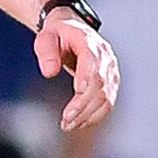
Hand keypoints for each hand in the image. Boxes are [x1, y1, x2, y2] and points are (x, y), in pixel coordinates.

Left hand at [36, 14, 118, 131]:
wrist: (74, 32)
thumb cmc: (59, 35)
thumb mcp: (46, 37)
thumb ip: (46, 52)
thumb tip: (49, 72)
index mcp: (89, 42)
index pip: (92, 60)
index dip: (87, 76)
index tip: (77, 91)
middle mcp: (105, 57)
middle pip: (99, 84)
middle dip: (83, 104)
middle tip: (66, 118)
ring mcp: (111, 71)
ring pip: (106, 97)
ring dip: (88, 114)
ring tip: (69, 125)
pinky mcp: (111, 84)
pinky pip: (108, 103)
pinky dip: (95, 116)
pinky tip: (80, 123)